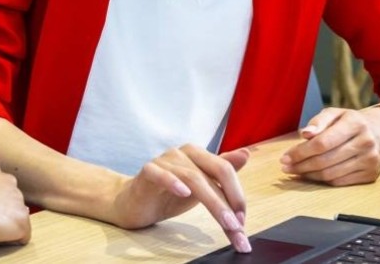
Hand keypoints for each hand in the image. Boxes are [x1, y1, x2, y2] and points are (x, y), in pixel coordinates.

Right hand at [104, 144, 252, 252]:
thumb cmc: (168, 195)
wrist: (133, 203)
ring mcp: (165, 160)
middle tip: (238, 226)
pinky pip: (160, 174)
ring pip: (194, 178)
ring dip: (213, 202)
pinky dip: (173, 182)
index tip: (242, 222)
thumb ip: (221, 174)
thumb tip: (246, 154)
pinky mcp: (147, 171)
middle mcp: (184, 152)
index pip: (226, 170)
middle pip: (215, 171)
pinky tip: (184, 193)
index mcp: (199, 155)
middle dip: (230, 200)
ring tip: (224, 222)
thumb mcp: (201, 187)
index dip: (237, 195)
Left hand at [281, 107, 379, 185]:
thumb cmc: (350, 122)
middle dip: (301, 165)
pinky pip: (340, 182)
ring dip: (309, 175)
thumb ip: (318, 122)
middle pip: (325, 160)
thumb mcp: (335, 114)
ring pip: (331, 174)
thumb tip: (305, 134)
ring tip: (296, 171)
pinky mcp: (371, 174)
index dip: (300, 152)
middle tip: (286, 167)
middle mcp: (366, 142)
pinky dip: (322, 180)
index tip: (285, 157)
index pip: (322, 143)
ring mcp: (370, 160)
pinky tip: (311, 175)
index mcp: (355, 123)